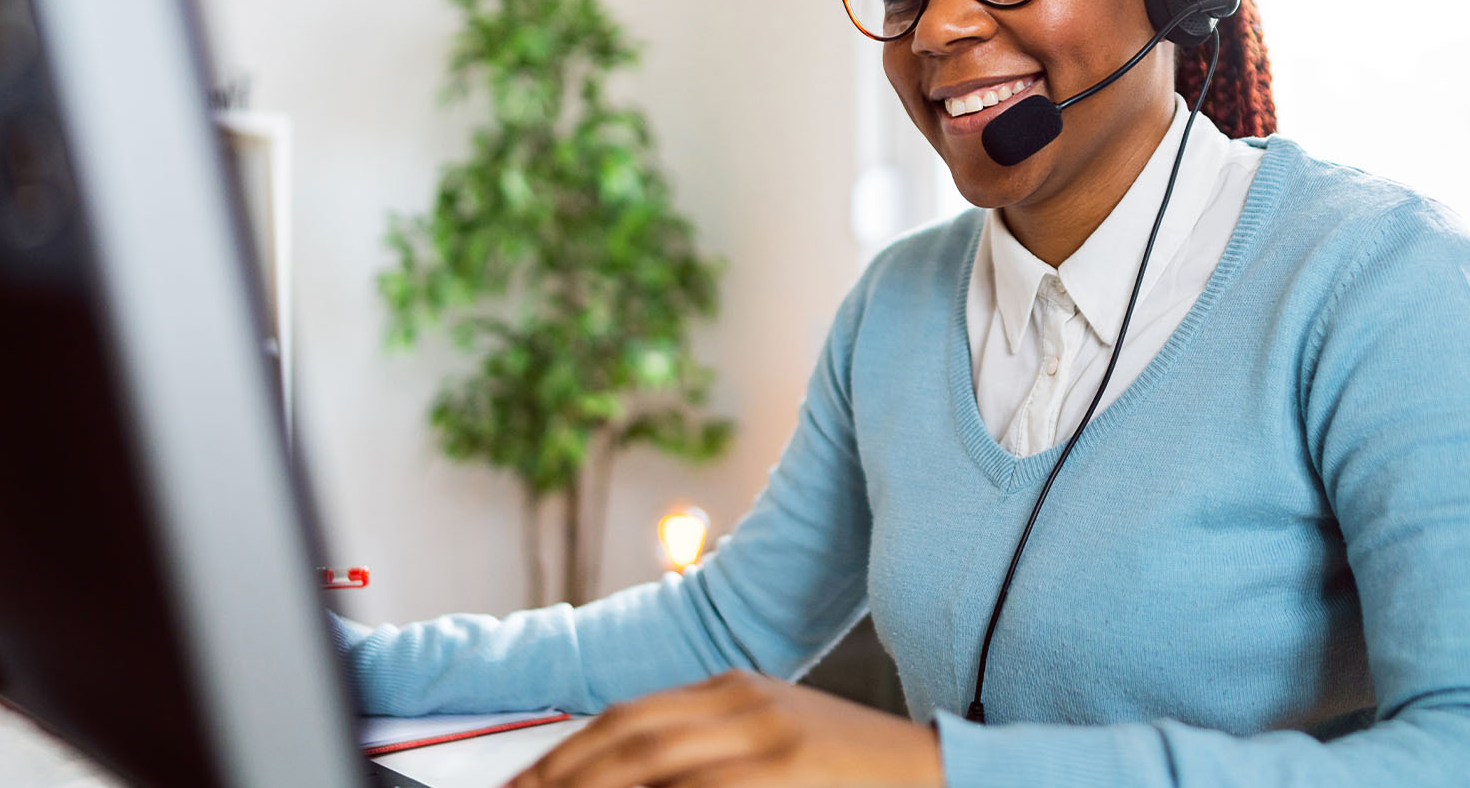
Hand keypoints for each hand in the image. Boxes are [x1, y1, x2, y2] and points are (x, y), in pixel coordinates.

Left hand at [506, 669, 943, 787]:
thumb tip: (630, 777)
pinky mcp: (788, 770)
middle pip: (627, 732)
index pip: (627, 716)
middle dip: (558, 774)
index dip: (563, 754)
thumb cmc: (855, 779)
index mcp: (736, 691)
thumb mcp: (776, 750)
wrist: (946, 773)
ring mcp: (768, 736)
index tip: (522, 787)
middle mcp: (745, 703)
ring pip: (652, 759)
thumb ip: (709, 760)